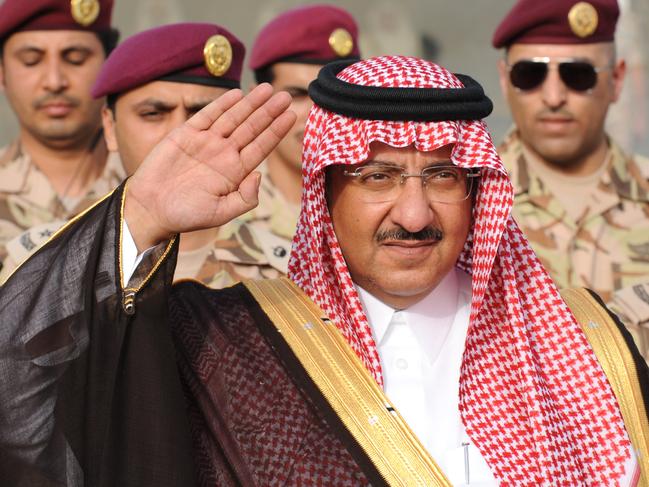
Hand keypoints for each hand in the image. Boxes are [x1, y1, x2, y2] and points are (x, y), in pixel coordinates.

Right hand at [124, 84, 295, 250]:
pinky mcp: (185, 135)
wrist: (151, 209)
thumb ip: (245, 198)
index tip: (292, 116)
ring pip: (233, 118)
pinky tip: (237, 94)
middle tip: (286, 96)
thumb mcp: (221, 213)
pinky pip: (208, 116)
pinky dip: (222, 104)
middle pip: (252, 128)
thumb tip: (259, 175)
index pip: (261, 147)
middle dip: (269, 112)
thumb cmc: (186, 215)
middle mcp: (223, 154)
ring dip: (250, 103)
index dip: (276, 131)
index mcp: (235, 172)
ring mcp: (206, 143)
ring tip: (267, 89)